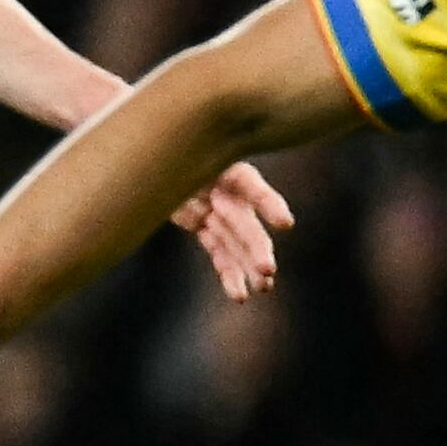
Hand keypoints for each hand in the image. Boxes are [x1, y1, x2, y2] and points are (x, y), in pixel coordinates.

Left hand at [168, 159, 293, 297]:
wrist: (161, 159)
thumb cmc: (174, 150)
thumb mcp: (180, 155)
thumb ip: (185, 168)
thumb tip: (193, 199)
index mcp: (232, 172)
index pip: (254, 188)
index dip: (269, 205)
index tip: (285, 223)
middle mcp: (231, 195)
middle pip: (245, 225)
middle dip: (256, 247)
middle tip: (267, 268)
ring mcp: (219, 214)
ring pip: (236, 245)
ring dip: (249, 267)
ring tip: (263, 287)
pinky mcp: (206, 229)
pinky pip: (220, 254)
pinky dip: (229, 275)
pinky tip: (240, 295)